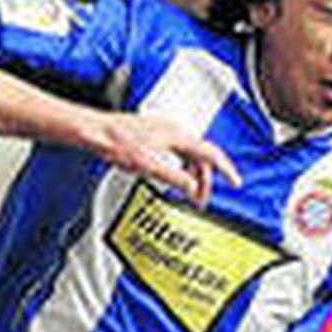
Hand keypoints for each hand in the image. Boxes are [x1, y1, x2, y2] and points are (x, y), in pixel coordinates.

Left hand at [95, 112, 239, 205]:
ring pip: (189, 155)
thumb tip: (192, 188)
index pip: (211, 153)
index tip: (235, 182)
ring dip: (192, 175)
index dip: (226, 169)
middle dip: (205, 180)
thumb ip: (174, 178)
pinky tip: (174, 177)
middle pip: (201, 156)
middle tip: (200, 201)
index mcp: (177, 135)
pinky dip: (181, 167)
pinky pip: (178, 152)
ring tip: (188, 193)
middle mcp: (173, 130)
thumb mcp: (148, 166)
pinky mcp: (154, 135)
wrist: (97, 131)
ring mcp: (164, 131)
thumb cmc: (117, 143)